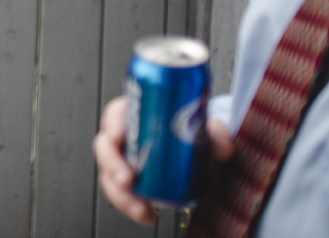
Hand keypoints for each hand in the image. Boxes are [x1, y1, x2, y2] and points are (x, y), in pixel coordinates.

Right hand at [93, 96, 234, 224]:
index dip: (112, 124)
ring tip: (138, 206)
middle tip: (127, 179)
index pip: (117, 114)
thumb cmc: (194, 137)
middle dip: (111, 164)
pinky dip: (130, 207)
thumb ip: (216, 133)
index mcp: (138, 116)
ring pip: (108, 175)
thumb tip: (222, 145)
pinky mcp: (132, 184)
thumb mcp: (207, 130)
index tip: (119, 136)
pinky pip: (121, 195)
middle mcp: (127, 139)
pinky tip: (146, 215)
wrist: (201, 161)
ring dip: (119, 193)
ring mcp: (126, 162)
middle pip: (105, 147)